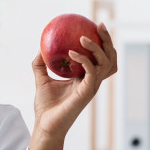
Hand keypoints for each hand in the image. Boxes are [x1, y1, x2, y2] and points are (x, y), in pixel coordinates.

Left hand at [29, 22, 116, 149]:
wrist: (45, 124)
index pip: (101, 57)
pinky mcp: (87, 92)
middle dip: (108, 40)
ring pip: (105, 62)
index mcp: (85, 78)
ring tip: (83, 37)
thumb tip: (39, 47)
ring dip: (96, 47)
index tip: (95, 26)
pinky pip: (91, 71)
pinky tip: (71, 53)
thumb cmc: (45, 106)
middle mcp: (92, 81)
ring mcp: (92, 87)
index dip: (102, 42)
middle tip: (99, 25)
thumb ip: (41, 64)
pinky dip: (83, 59)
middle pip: (110, 57)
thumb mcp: (41, 80)